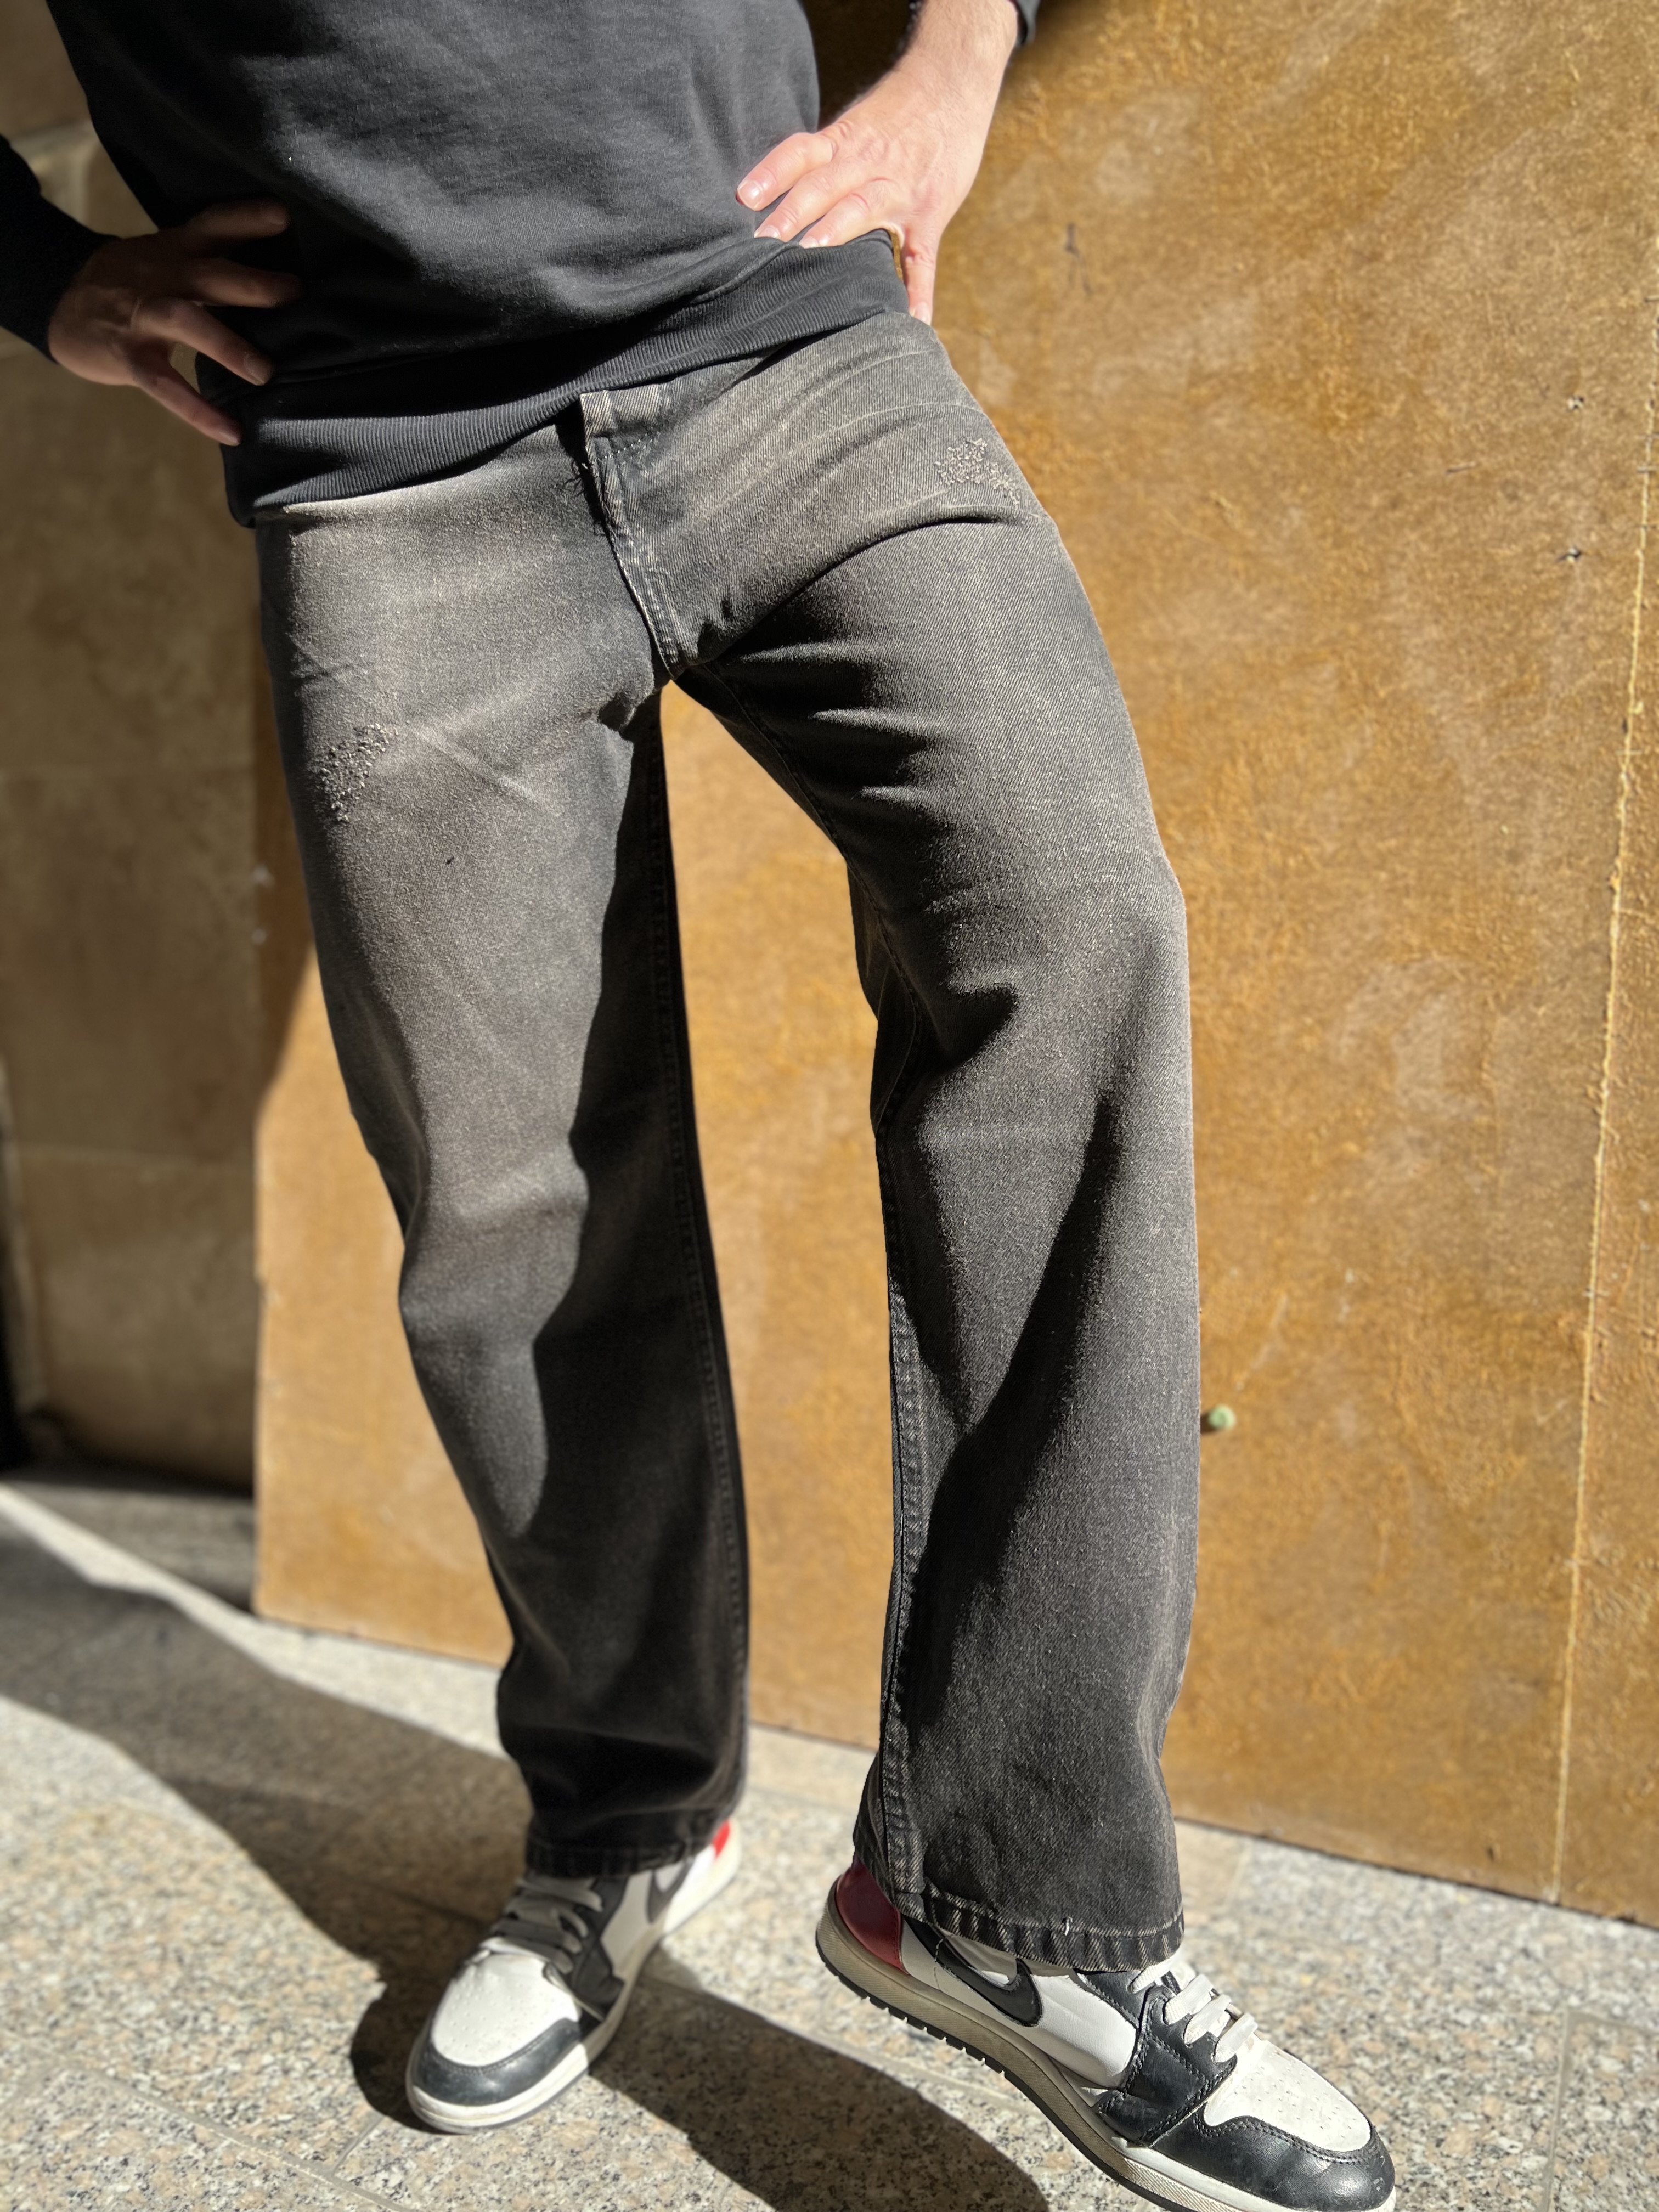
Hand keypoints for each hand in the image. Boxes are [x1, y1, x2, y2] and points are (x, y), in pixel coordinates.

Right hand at [46, 199, 298, 445]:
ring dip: (227, 345)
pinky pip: (165, 385)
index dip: (246, 218)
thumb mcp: (163, 257)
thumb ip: (208, 260)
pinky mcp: (128, 356)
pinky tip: (231, 432)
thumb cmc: (130, 282)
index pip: (212, 225)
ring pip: (186, 322)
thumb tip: (275, 274)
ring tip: (265, 372)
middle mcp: (161, 278)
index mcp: (174, 251)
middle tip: (295, 291)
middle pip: (207, 274)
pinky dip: (198, 410)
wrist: (59, 300)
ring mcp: (142, 317)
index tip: (284, 215)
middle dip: (251, 282)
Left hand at [737, 0, 1018, 325]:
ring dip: (835, 232)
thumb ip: (823, 160)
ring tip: (810, 255)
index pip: (801, 153)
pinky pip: (922, 257)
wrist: (953, 81)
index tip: (744, 196)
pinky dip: (919, 289)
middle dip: (791, 213)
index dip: (772, 173)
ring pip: (862, 210)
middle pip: (823, 185)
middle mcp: (867, 164)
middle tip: (761, 243)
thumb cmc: (897, 113)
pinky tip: (914, 320)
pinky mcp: (930, 214)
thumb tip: (779, 195)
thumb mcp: (855, 126)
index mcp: (844, 142)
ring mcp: (900, 190)